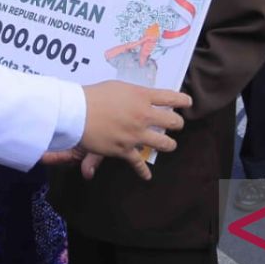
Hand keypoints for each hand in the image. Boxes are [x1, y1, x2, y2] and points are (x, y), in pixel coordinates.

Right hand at [53, 81, 190, 181]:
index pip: (171, 97)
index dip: (183, 100)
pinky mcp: (125, 150)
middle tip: (175, 123)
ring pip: (164, 143)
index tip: (187, 102)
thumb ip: (134, 95)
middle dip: (177, 123)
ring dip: (169, 144)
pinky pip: (139, 163)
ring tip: (168, 143)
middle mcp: (143, 115)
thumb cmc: (94, 96)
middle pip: (173, 121)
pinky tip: (147, 176)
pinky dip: (143, 171)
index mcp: (142, 97)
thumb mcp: (118, 88)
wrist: (77, 112)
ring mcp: (136, 134)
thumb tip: (144, 98)